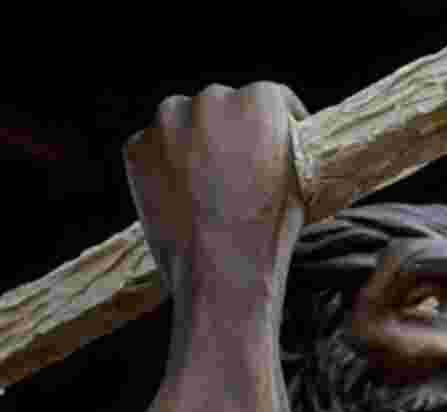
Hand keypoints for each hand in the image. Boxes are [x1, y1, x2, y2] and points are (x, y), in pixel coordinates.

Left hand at [123, 82, 309, 293]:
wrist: (221, 269)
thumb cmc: (269, 230)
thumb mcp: (301, 182)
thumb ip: (288, 149)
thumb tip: (282, 144)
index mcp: (260, 102)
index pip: (272, 96)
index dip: (278, 119)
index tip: (277, 139)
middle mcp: (211, 99)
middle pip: (223, 104)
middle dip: (230, 131)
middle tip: (238, 169)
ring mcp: (167, 122)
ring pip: (183, 121)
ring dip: (193, 141)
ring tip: (205, 184)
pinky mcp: (136, 146)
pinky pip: (153, 146)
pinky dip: (164, 163)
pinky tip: (181, 194)